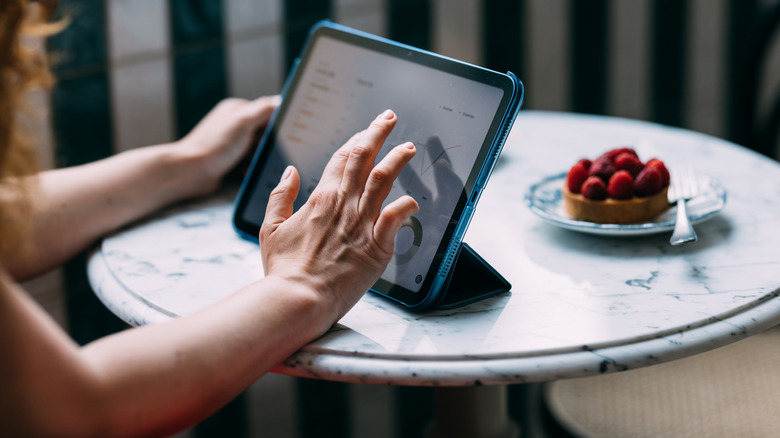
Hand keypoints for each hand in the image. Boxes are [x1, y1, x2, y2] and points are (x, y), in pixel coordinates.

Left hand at [177, 95, 280, 193]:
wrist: (189, 172)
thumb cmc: (213, 145)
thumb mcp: (243, 121)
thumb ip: (265, 109)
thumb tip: (282, 101)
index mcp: (238, 110)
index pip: (268, 111)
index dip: (278, 123)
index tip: (286, 134)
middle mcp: (234, 124)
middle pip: (265, 132)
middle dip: (268, 144)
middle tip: (265, 151)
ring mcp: (232, 143)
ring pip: (259, 149)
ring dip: (259, 158)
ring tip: (251, 162)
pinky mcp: (230, 160)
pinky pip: (250, 163)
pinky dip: (251, 167)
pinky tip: (245, 171)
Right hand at [259, 110, 418, 320]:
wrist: (297, 299)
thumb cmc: (284, 269)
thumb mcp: (270, 228)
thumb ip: (280, 196)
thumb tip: (289, 171)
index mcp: (320, 198)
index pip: (342, 158)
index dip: (358, 139)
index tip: (368, 128)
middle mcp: (343, 205)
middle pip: (364, 159)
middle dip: (379, 133)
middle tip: (390, 118)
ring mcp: (361, 224)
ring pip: (383, 181)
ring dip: (397, 160)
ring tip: (409, 147)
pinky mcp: (376, 247)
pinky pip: (395, 219)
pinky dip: (406, 206)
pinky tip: (414, 200)